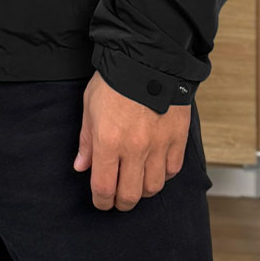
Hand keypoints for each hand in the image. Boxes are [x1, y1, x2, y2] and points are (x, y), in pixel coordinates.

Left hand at [73, 70, 190, 210]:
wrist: (147, 58)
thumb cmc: (114, 79)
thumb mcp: (90, 106)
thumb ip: (86, 140)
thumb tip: (81, 167)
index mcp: (108, 140)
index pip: (104, 188)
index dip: (101, 201)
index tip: (101, 201)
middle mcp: (135, 148)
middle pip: (130, 195)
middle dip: (121, 202)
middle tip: (118, 198)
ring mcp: (159, 145)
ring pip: (153, 187)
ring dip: (142, 190)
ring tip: (136, 181)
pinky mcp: (178, 138)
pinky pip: (172, 170)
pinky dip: (163, 174)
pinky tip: (155, 166)